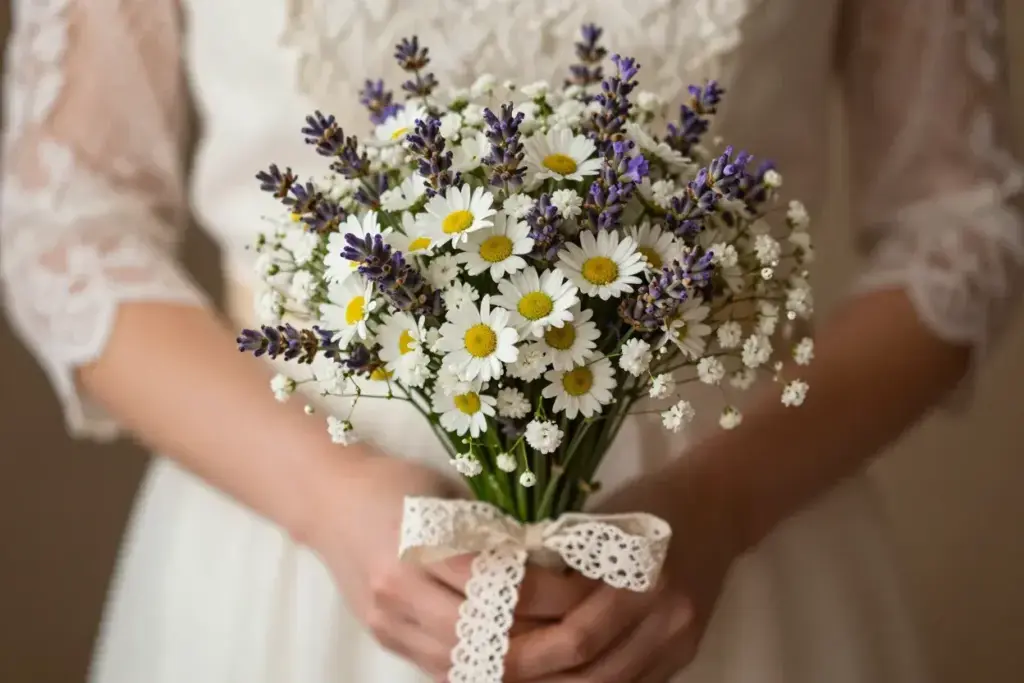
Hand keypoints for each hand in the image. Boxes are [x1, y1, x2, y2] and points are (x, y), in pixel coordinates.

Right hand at [308, 453, 595, 680]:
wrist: (329, 499)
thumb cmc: (396, 483)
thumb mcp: (449, 494)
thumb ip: (492, 531)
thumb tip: (554, 559)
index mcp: (419, 545)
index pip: (502, 586)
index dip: (555, 594)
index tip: (590, 585)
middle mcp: (401, 593)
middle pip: (488, 638)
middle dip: (549, 639)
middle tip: (590, 628)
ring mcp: (391, 624)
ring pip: (469, 665)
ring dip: (522, 662)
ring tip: (565, 648)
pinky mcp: (388, 639)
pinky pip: (446, 669)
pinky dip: (487, 667)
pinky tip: (522, 658)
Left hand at [503, 456, 743, 681]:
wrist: (721, 507)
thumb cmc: (652, 499)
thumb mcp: (602, 517)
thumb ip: (562, 557)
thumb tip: (501, 589)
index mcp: (639, 573)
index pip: (569, 622)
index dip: (520, 632)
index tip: (477, 628)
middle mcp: (663, 615)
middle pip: (585, 663)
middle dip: (528, 670)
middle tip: (483, 665)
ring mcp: (677, 641)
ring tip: (511, 676)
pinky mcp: (683, 654)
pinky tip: (556, 679)